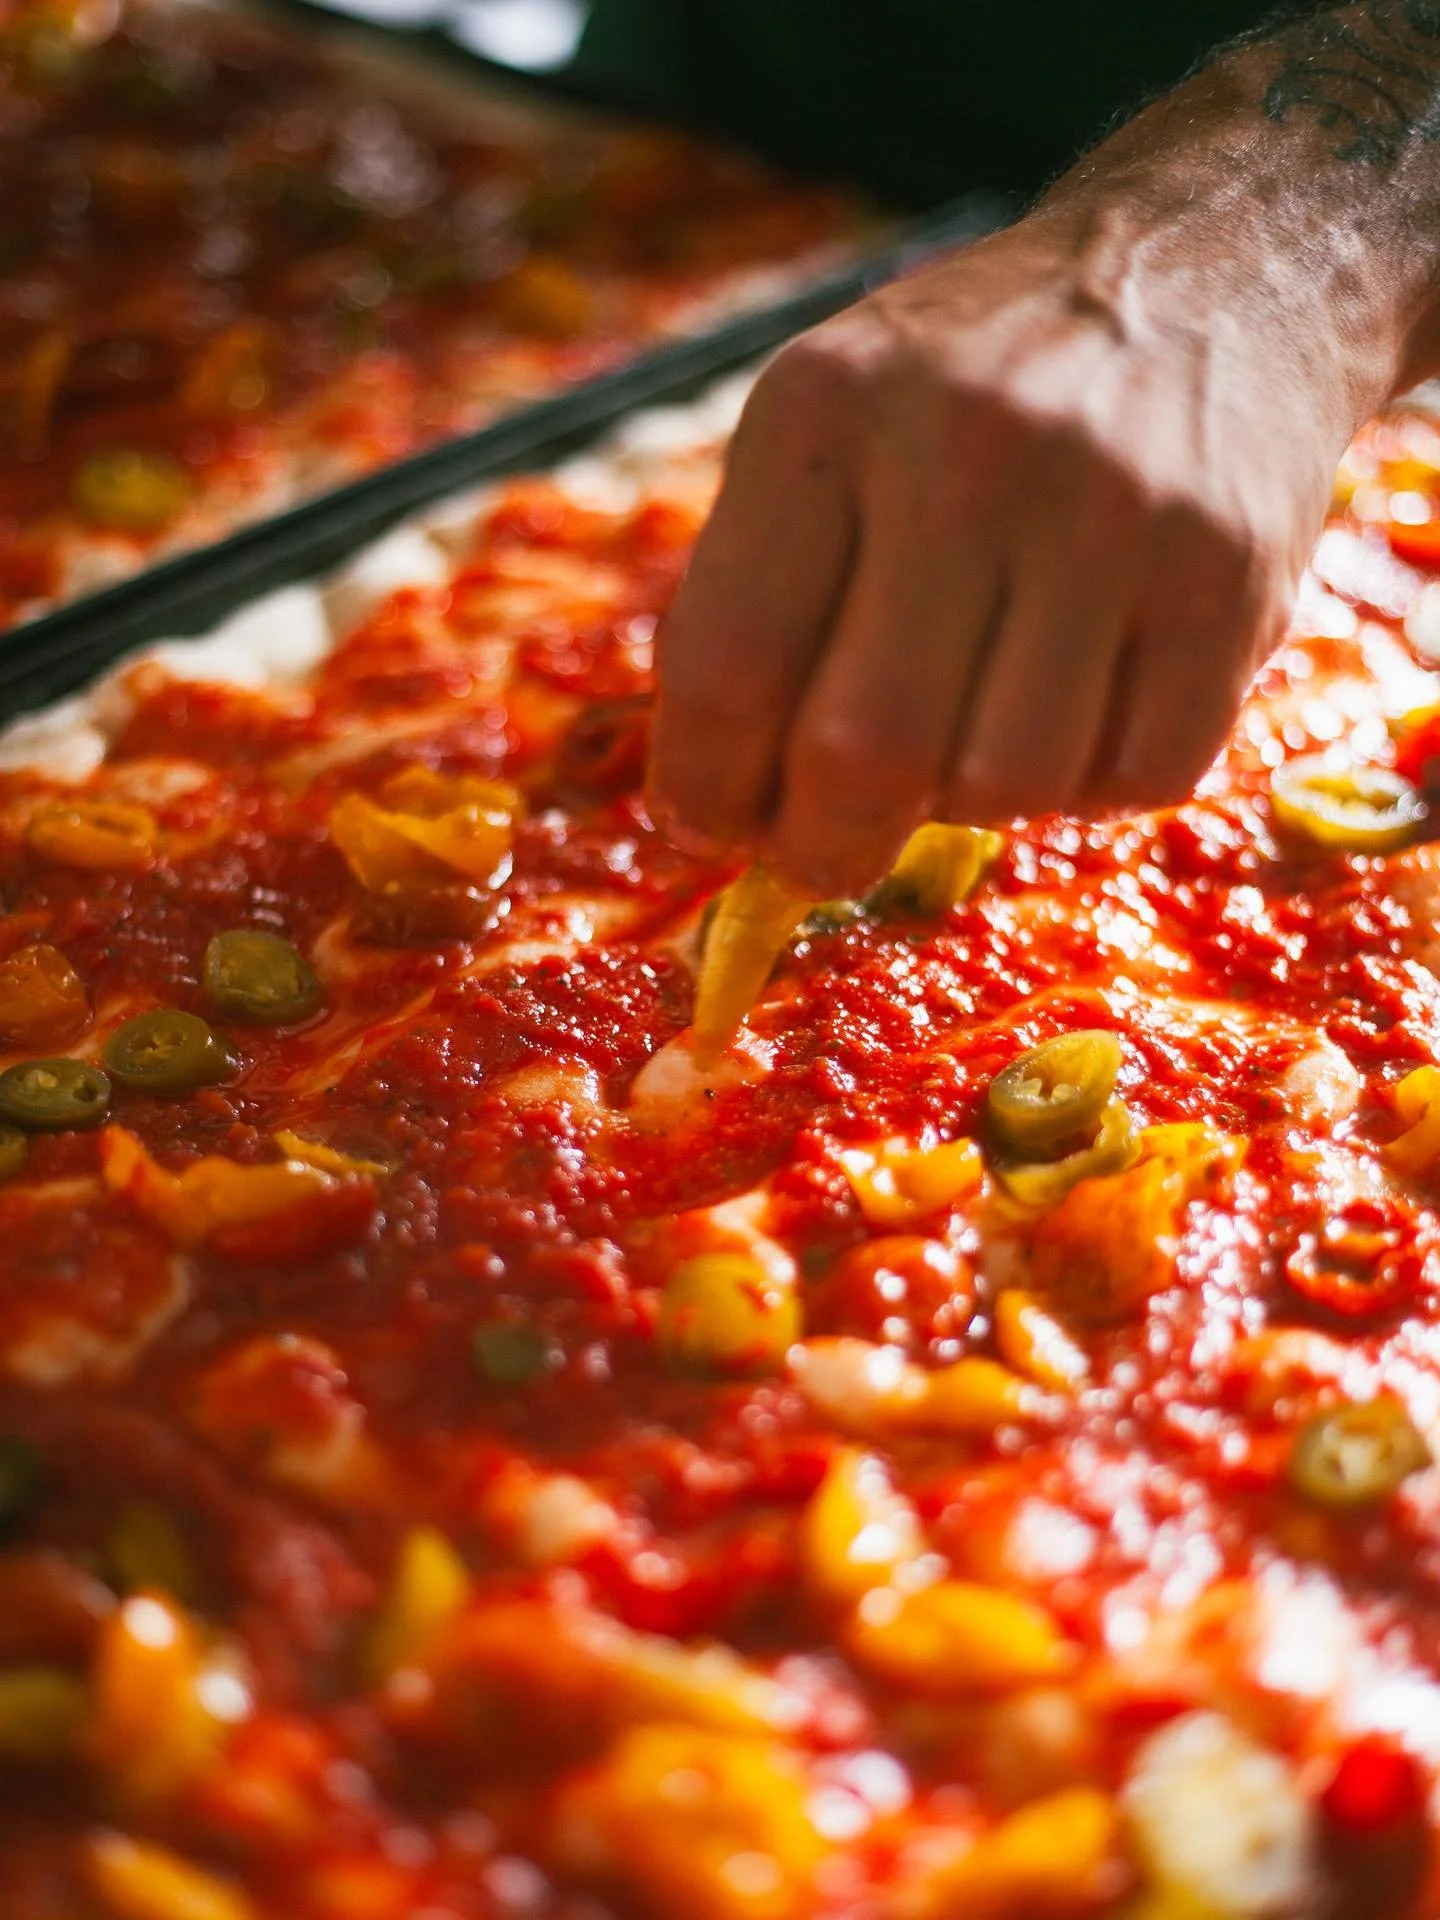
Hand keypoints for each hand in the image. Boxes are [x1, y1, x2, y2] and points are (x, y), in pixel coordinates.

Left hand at [648, 194, 1363, 897]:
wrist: (1211, 271)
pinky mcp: (1227, 580)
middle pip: (862, 754)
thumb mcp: (833, 419)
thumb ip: (764, 589)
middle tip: (821, 856)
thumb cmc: (978, 382)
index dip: (705, 785)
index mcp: (828, 412)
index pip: (728, 664)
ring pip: (1003, 788)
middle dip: (823, 846)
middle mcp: (966, 456)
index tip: (709, 825)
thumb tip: (718, 808)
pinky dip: (1092, 784)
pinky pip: (1135, 780)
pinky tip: (1079, 709)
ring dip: (969, 803)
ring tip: (969, 734)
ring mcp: (1110, 518)